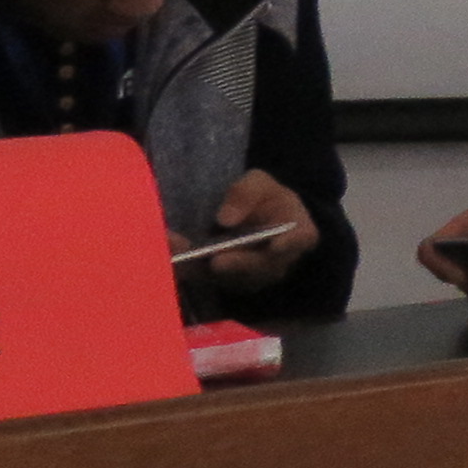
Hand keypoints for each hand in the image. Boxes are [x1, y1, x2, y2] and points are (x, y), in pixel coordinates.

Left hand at [189, 169, 314, 296]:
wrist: (255, 219)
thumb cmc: (265, 199)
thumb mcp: (260, 183)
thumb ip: (246, 194)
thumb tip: (225, 218)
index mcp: (298, 234)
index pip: (298, 241)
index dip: (287, 245)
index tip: (275, 246)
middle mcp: (278, 263)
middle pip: (259, 267)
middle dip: (236, 263)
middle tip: (215, 258)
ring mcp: (252, 278)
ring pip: (229, 278)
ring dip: (201, 266)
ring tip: (177, 249)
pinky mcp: (223, 284)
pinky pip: (206, 279)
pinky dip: (186, 268)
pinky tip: (168, 254)